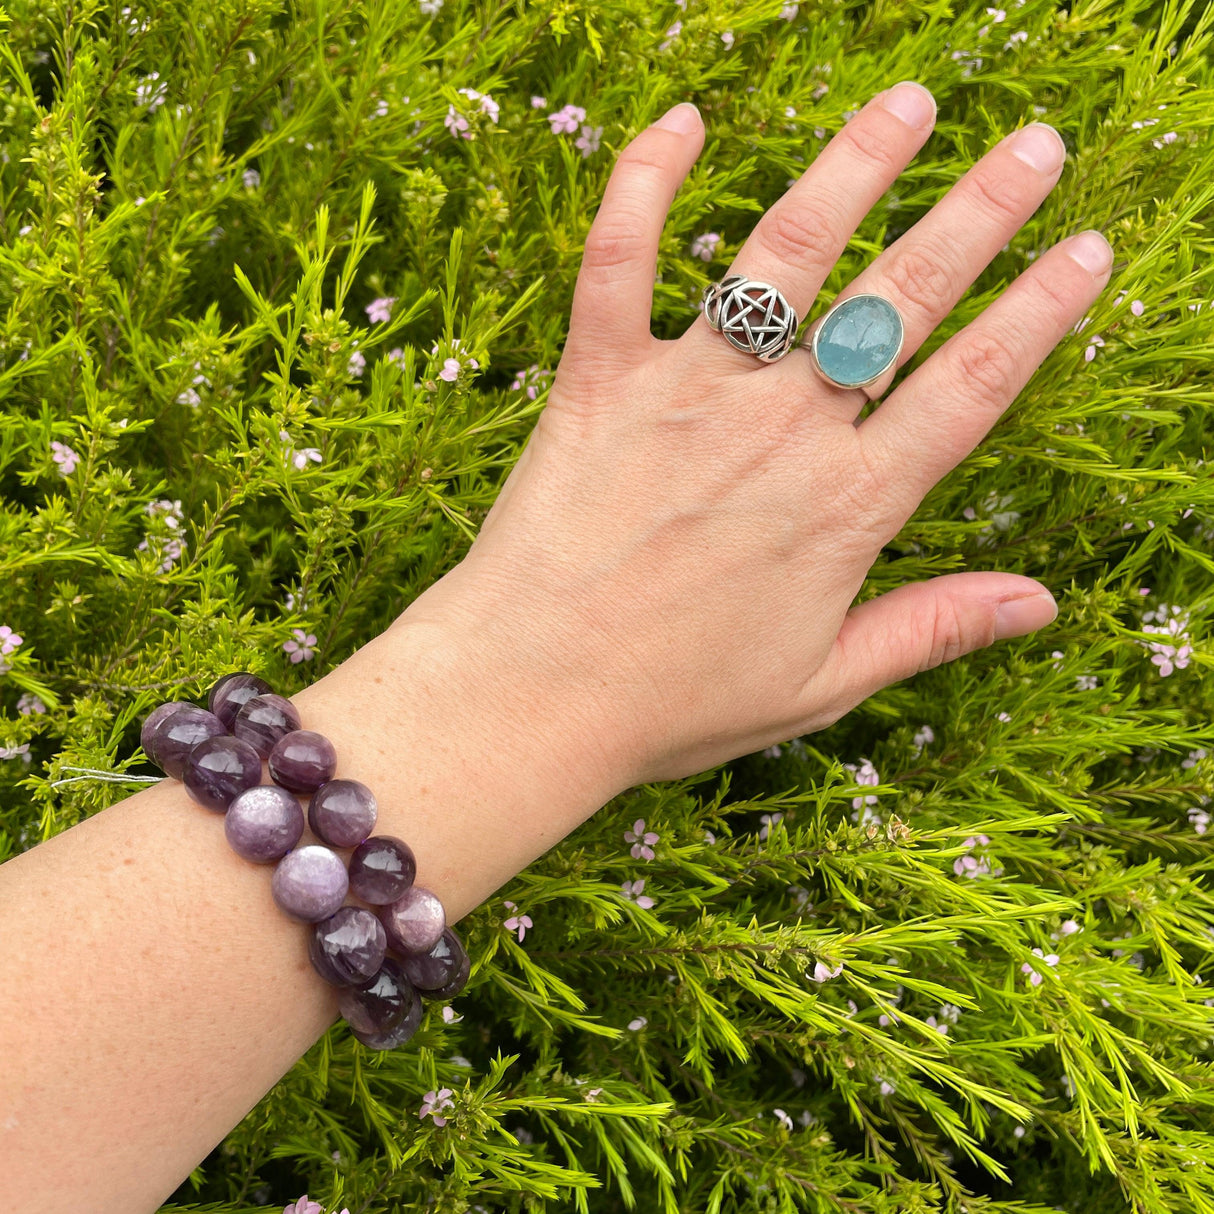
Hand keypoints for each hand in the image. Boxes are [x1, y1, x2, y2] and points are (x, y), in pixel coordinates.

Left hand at [400, 82, 1112, 791]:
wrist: (530, 695)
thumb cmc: (672, 703)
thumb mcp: (821, 684)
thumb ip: (930, 629)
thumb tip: (1039, 603)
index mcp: (845, 508)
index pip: (972, 388)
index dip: (1040, 314)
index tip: (1088, 250)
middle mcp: (779, 432)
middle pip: (902, 300)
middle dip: (980, 213)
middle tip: (1036, 146)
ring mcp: (687, 395)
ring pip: (786, 254)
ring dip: (853, 167)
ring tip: (909, 103)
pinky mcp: (600, 380)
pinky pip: (620, 261)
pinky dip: (643, 185)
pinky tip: (682, 121)